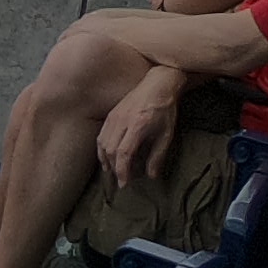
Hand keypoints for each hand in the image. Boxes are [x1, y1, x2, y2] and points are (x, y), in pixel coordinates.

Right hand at [96, 65, 186, 192]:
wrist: (157, 85)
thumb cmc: (165, 109)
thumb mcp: (166, 134)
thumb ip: (157, 156)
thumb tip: (151, 175)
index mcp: (137, 127)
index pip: (124, 154)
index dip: (122, 170)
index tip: (124, 183)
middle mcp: (122, 122)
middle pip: (110, 151)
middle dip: (114, 168)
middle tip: (121, 180)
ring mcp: (114, 117)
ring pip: (102, 143)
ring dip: (106, 160)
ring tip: (111, 171)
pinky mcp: (111, 115)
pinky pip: (101, 135)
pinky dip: (101, 149)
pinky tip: (106, 156)